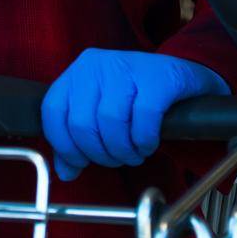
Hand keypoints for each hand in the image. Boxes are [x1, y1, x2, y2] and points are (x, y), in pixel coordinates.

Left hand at [41, 49, 226, 181]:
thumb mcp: (101, 113)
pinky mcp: (156, 77)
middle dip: (99, 153)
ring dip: (124, 151)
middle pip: (82, 123)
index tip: (82, 162)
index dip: (65, 146)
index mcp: (77, 73)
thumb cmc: (136, 99)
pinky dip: (144, 141)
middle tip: (117, 159)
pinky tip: (148, 144)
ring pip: (110, 122)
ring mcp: (125, 67)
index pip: (53, 112)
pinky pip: (143, 119)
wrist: (184, 77)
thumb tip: (65, 172)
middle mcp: (95, 65)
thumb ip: (79, 141)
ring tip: (134, 153)